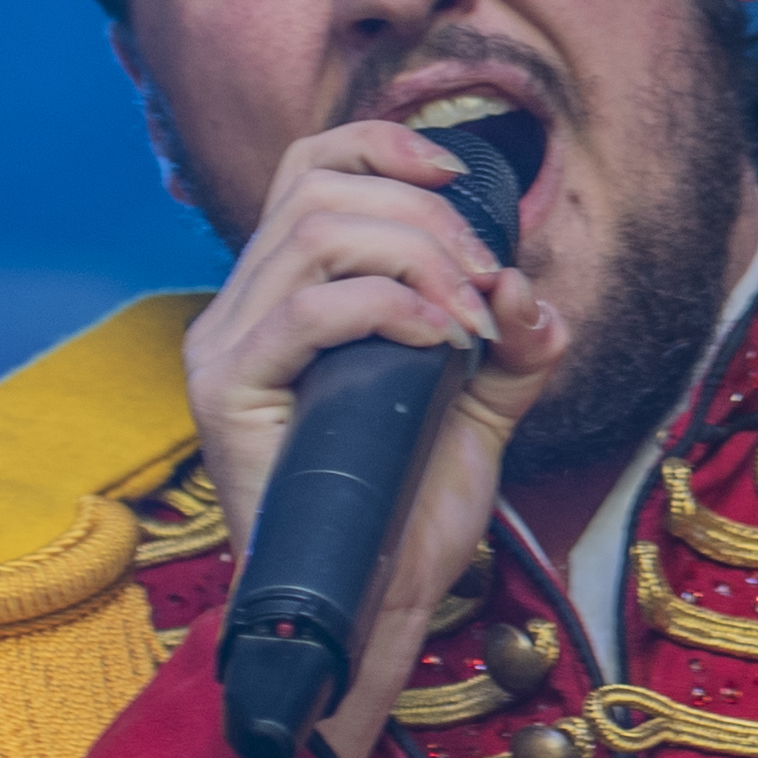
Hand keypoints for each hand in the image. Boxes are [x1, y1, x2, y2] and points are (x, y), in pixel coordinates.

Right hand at [182, 119, 564, 757]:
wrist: (374, 610)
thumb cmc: (407, 515)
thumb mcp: (479, 409)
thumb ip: (510, 344)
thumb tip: (533, 290)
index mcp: (283, 295)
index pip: (308, 168)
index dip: (385, 146)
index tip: (461, 180)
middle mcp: (240, 309)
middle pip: (320, 188)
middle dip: (426, 219)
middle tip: (486, 286)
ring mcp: (225, 347)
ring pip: (316, 232)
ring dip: (418, 258)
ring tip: (470, 318)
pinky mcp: (227, 393)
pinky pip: (310, 310)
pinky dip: (391, 307)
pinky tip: (436, 341)